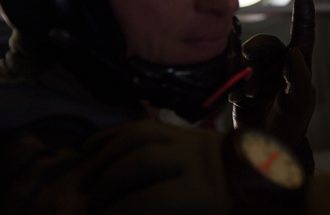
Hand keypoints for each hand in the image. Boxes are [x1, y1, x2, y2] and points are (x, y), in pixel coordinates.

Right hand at [81, 120, 232, 214]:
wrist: (245, 167)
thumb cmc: (216, 203)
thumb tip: (119, 213)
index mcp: (201, 190)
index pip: (154, 199)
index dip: (122, 211)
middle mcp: (191, 158)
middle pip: (144, 160)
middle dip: (110, 182)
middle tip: (90, 203)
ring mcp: (183, 137)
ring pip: (139, 135)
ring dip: (105, 155)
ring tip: (84, 178)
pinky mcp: (174, 127)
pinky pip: (140, 124)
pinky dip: (111, 135)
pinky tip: (88, 147)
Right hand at [230, 0, 315, 148]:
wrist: (262, 154)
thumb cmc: (288, 129)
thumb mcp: (299, 105)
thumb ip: (299, 76)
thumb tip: (293, 50)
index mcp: (298, 71)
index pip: (302, 40)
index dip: (303, 19)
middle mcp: (279, 71)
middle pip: (266, 45)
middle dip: (257, 50)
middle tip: (250, 61)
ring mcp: (259, 79)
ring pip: (247, 58)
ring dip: (245, 71)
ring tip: (247, 92)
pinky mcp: (240, 89)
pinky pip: (234, 73)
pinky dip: (234, 84)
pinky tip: (237, 99)